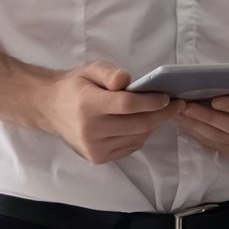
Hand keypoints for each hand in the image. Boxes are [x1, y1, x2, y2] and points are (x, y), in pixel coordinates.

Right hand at [37, 61, 181, 163]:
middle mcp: (90, 129)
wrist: (50, 109)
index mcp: (88, 105)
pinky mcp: (97, 157)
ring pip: (137, 137)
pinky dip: (140, 135)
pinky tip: (138, 124)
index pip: (127, 105)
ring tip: (156, 112)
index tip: (168, 97)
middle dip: (162, 114)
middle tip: (177, 105)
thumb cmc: (76, 86)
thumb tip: (126, 79)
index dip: (151, 102)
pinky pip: (130, 147)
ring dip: (152, 125)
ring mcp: (93, 147)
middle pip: (138, 124)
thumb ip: (110, 73)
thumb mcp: (91, 70)